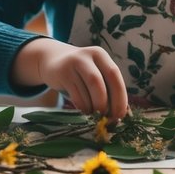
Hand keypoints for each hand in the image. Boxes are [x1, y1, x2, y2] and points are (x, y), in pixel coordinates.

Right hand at [14, 38, 128, 120]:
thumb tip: (122, 113)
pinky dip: (83, 107)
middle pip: (99, 83)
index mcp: (101, 55)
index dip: (119, 96)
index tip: (121, 114)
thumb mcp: (95, 72)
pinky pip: (76, 96)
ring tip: (95, 113)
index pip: (114, 75)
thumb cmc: (81, 72)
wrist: (53, 60)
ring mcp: (73, 64)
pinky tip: (85, 109)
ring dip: (93, 107)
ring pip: (87, 91)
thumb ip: (108, 87)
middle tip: (107, 118)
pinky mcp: (62, 74)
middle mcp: (87, 56)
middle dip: (105, 103)